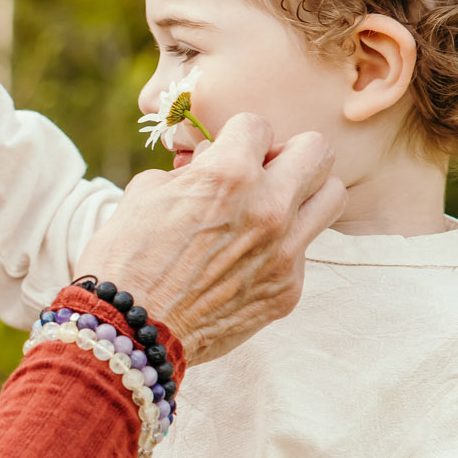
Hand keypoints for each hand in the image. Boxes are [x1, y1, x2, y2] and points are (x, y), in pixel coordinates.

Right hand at [75, 111, 343, 363]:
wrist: (127, 332)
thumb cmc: (125, 258)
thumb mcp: (146, 193)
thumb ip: (191, 169)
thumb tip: (212, 157)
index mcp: (228, 175)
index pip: (258, 125)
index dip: (236, 137)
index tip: (225, 154)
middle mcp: (268, 208)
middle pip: (318, 151)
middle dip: (287, 154)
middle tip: (263, 172)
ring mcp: (285, 252)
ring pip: (332, 197)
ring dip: (304, 194)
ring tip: (272, 209)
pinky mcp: (288, 289)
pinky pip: (304, 250)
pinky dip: (282, 246)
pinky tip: (246, 259)